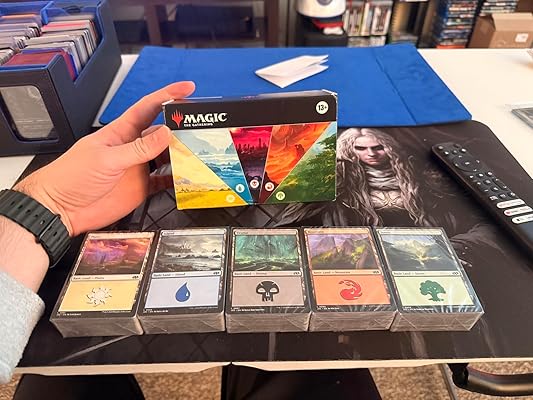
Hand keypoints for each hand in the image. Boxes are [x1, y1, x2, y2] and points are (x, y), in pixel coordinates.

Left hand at [14, 81, 194, 235]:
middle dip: (181, 127)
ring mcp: (137, 168)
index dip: (168, 96)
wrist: (60, 209)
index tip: (187, 89)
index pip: (148, 108)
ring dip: (182, 154)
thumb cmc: (72, 177)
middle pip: (162, 132)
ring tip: (200, 152)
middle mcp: (132, 148)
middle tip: (202, 127)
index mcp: (121, 133)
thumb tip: (165, 133)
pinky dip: (177, 180)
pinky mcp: (140, 188)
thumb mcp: (107, 159)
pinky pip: (164, 181)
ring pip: (167, 156)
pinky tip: (188, 178)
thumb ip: (138, 148)